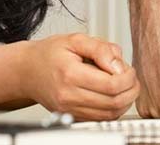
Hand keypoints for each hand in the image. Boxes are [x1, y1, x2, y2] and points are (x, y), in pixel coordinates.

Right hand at [19, 33, 138, 118]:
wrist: (27, 71)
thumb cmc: (50, 53)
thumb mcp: (76, 39)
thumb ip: (100, 48)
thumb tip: (119, 64)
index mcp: (71, 74)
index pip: (111, 85)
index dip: (128, 78)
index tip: (129, 69)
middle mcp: (69, 97)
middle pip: (113, 103)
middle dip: (130, 90)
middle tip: (132, 78)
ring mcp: (69, 110)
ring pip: (108, 115)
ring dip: (124, 102)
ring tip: (124, 85)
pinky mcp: (71, 117)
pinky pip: (99, 119)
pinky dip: (112, 109)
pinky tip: (112, 94)